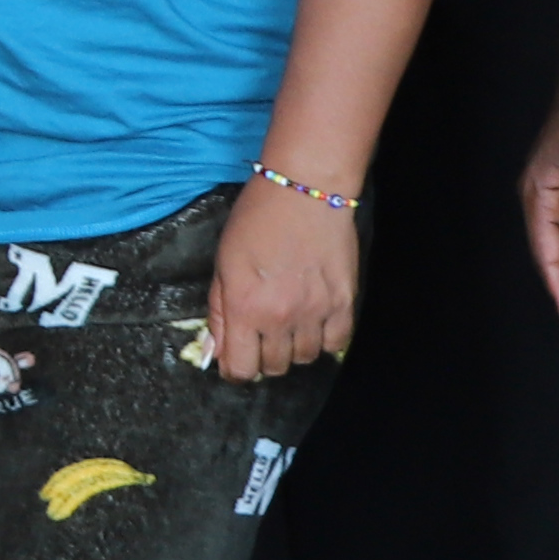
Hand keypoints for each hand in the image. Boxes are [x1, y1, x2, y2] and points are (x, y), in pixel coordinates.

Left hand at [208, 175, 358, 383]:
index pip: (240, 369)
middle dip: (263, 356)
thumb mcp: (223, 264)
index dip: (235, 368)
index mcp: (244, 308)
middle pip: (273, 368)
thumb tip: (215, 351)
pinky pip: (335, 344)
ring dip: (293, 347)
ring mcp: (315, 312)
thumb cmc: (255, 221)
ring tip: (289, 322)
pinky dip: (324, 339)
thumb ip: (218, 311)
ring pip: (304, 358)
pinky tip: (315, 321)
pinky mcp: (343, 303)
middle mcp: (280, 318)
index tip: (237, 357)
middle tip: (263, 333)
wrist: (304, 190)